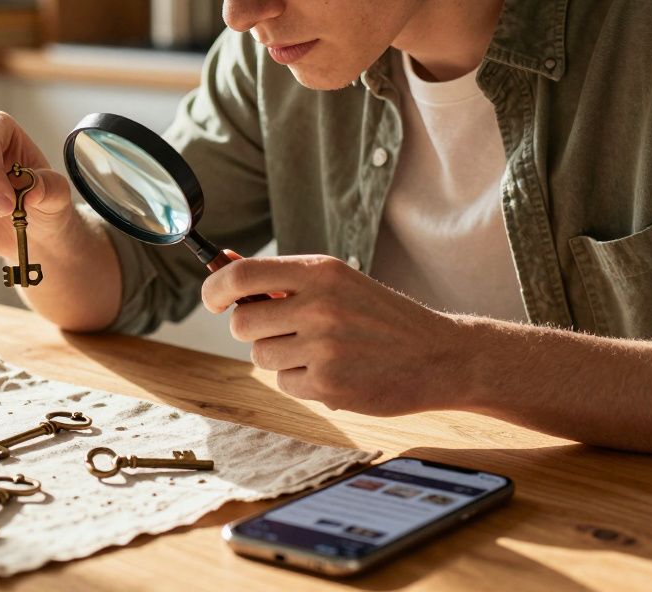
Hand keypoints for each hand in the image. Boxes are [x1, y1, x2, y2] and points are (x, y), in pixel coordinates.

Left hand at [201, 254, 468, 415]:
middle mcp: (319, 306)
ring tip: (319, 350)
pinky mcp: (327, 385)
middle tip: (283, 329)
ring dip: (279, 357)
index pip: (240, 276)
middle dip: (253, 329)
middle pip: (242, 323)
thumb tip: (222, 265)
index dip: (214, 290)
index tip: (212, 300)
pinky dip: (300, 381)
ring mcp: (323, 348)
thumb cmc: (380, 316)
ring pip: (260, 356)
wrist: (439, 356)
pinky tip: (333, 371)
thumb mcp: (337, 282)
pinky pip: (283, 383)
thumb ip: (281, 279)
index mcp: (320, 272)